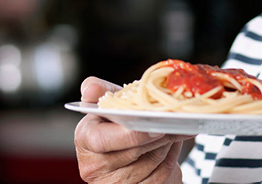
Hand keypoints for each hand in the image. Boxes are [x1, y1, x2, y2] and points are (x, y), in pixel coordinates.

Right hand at [75, 77, 190, 183]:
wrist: (126, 147)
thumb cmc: (116, 122)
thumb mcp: (109, 103)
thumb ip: (101, 91)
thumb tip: (91, 88)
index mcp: (84, 138)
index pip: (101, 140)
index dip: (129, 134)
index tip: (154, 125)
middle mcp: (94, 166)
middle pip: (133, 151)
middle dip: (157, 134)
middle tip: (176, 121)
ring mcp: (112, 183)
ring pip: (150, 164)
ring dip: (167, 144)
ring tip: (177, 128)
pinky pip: (159, 176)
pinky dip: (170, 158)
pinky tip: (174, 143)